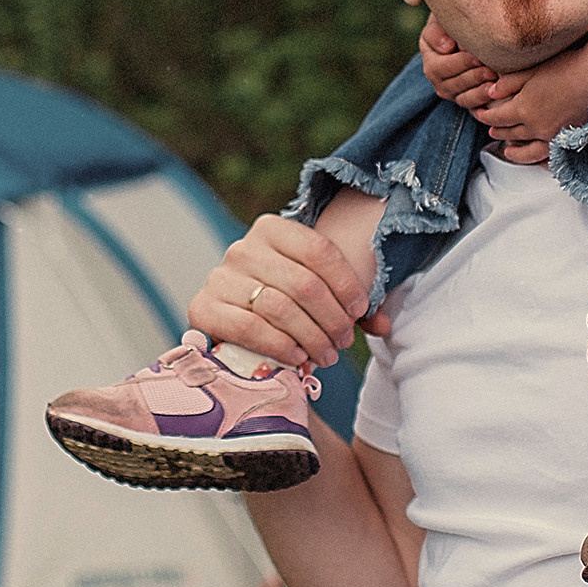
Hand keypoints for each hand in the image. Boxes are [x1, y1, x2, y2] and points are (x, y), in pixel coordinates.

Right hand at [187, 210, 369, 368]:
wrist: (234, 320)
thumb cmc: (284, 301)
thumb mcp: (316, 292)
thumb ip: (350, 305)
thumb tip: (384, 325)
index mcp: (272, 228)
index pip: (319, 250)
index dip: (346, 283)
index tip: (360, 311)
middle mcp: (243, 248)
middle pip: (303, 283)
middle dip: (332, 319)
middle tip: (344, 342)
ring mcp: (219, 277)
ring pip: (280, 308)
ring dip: (311, 337)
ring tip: (326, 355)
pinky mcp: (203, 307)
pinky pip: (250, 328)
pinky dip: (280, 346)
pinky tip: (298, 358)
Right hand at [419, 18, 499, 112]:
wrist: (471, 33)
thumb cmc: (456, 24)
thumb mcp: (441, 21)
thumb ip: (437, 31)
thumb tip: (447, 47)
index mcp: (431, 62)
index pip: (441, 68)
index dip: (459, 63)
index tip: (477, 56)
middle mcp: (440, 81)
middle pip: (454, 85)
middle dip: (474, 77)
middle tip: (492, 70)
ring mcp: (454, 93)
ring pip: (465, 99)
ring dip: (480, 92)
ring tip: (496, 84)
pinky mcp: (469, 100)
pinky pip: (475, 108)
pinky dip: (485, 103)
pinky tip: (497, 95)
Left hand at [464, 39, 587, 150]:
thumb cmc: (566, 66)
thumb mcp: (532, 70)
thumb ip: (509, 83)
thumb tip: (489, 92)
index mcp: (523, 108)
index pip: (497, 117)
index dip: (485, 116)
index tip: (478, 113)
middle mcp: (536, 126)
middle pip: (510, 133)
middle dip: (498, 130)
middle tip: (490, 128)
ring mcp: (553, 135)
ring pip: (527, 150)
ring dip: (515, 151)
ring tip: (507, 150)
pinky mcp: (569, 138)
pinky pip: (549, 156)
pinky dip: (539, 160)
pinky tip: (536, 160)